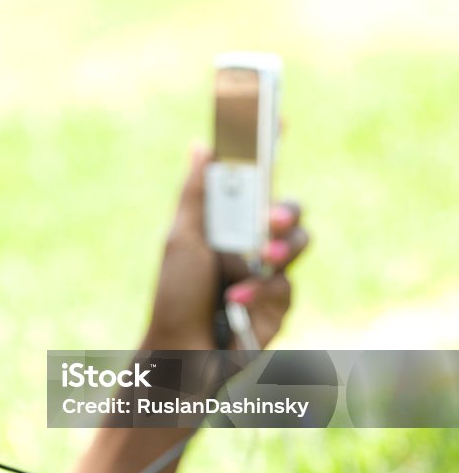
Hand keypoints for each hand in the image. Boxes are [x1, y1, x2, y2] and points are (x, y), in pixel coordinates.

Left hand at [143, 145, 308, 349]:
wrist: (180, 354)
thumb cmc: (174, 296)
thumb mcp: (181, 240)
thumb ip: (197, 195)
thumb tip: (201, 145)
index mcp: (227, 224)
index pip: (255, 182)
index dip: (269, 151)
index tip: (278, 118)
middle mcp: (251, 245)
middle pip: (288, 212)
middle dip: (286, 211)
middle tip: (271, 219)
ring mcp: (268, 275)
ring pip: (299, 246)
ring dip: (282, 251)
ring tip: (264, 260)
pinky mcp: (279, 306)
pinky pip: (287, 288)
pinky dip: (260, 295)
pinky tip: (236, 303)